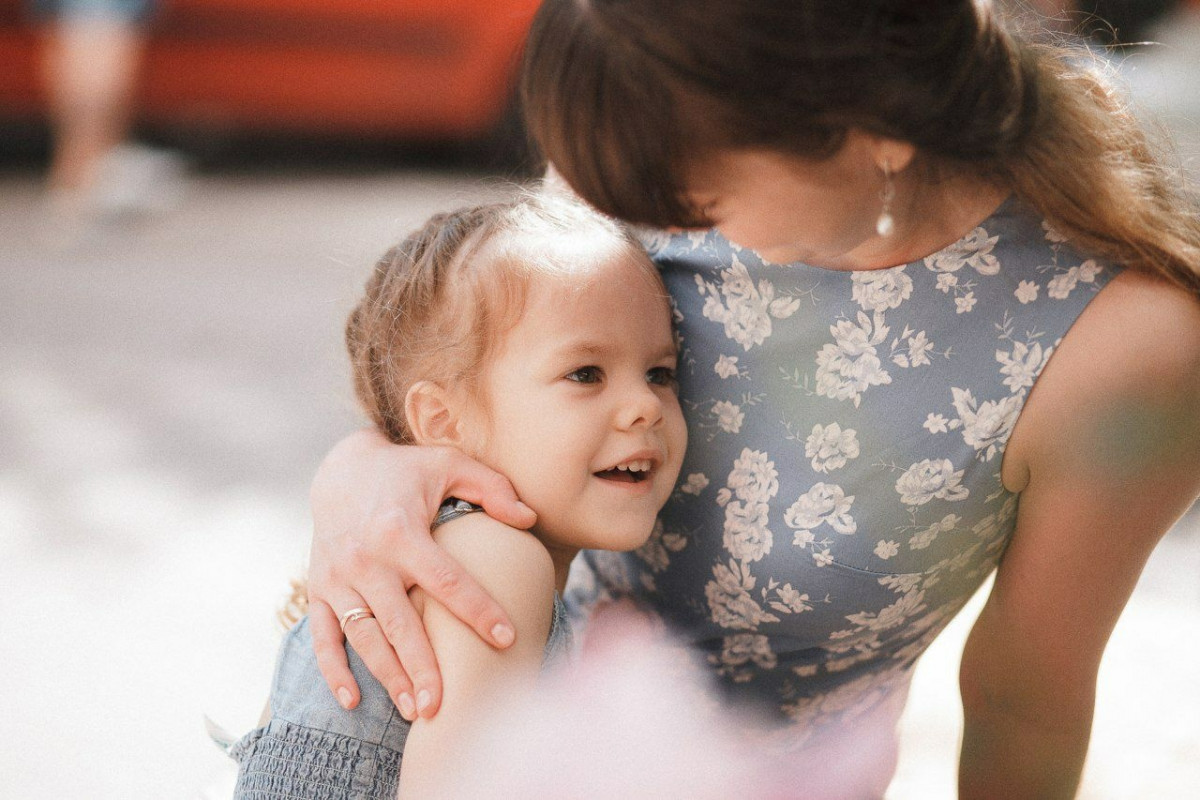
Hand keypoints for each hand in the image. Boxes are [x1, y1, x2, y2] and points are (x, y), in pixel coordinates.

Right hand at [306, 428, 536, 718]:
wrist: (340, 467)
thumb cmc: (407, 470)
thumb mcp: (450, 465)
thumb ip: (493, 488)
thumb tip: (530, 519)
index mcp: (401, 531)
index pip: (447, 580)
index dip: (478, 610)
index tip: (507, 638)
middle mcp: (366, 558)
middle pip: (400, 623)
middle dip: (423, 667)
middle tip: (445, 707)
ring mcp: (337, 577)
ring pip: (364, 637)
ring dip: (387, 677)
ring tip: (415, 711)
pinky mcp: (318, 589)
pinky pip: (321, 636)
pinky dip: (333, 670)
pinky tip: (352, 702)